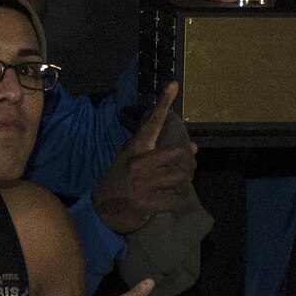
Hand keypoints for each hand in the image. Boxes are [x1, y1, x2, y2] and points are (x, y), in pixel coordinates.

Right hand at [94, 84, 198, 233]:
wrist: (101, 210)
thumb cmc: (121, 182)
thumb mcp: (133, 162)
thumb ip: (160, 154)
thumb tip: (194, 147)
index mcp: (134, 149)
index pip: (152, 123)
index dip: (163, 104)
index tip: (174, 85)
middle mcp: (138, 163)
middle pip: (178, 154)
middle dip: (188, 163)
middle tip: (188, 168)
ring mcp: (142, 184)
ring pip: (180, 177)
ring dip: (184, 183)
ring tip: (180, 185)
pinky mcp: (146, 203)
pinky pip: (174, 198)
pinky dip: (177, 200)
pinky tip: (171, 200)